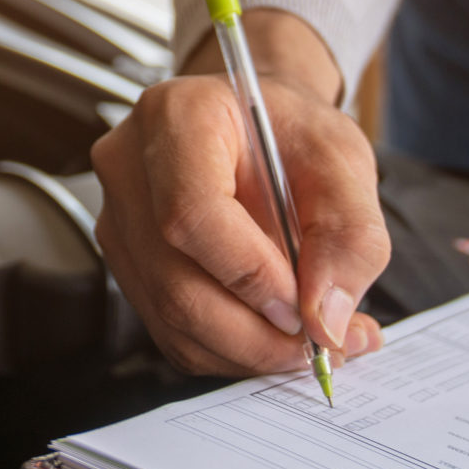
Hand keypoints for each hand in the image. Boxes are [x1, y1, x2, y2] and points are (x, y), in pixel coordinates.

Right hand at [91, 9, 389, 375]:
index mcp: (180, 117)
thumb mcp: (343, 162)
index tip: (306, 309)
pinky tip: (273, 335)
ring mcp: (119, 218)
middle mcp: (130, 167)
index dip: (250, 275)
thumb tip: (325, 320)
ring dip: (248, 350)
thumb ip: (349, 236)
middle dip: (256, 334)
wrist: (259, 126)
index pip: (192, 212)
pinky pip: (170, 329)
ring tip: (310, 342)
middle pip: (175, 283)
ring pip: (171, 318)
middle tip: (321, 344)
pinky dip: (229, 349)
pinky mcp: (128, 261)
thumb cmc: (293, 131)